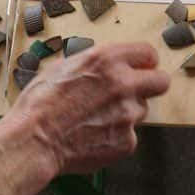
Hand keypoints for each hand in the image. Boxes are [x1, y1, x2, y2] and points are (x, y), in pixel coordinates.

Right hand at [5, 42, 169, 175]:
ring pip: (142, 110)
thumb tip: (105, 65)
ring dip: (127, 113)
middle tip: (134, 93)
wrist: (33, 140)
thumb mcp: (63, 66)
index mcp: (107, 59)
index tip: (142, 68)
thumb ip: (93, 63)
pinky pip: (129, 136)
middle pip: (161, 81)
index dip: (145, 62)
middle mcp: (123, 83)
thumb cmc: (40, 104)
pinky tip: (94, 136)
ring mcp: (128, 113)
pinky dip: (116, 138)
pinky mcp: (127, 141)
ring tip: (98, 119)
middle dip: (151, 86)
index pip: (148, 53)